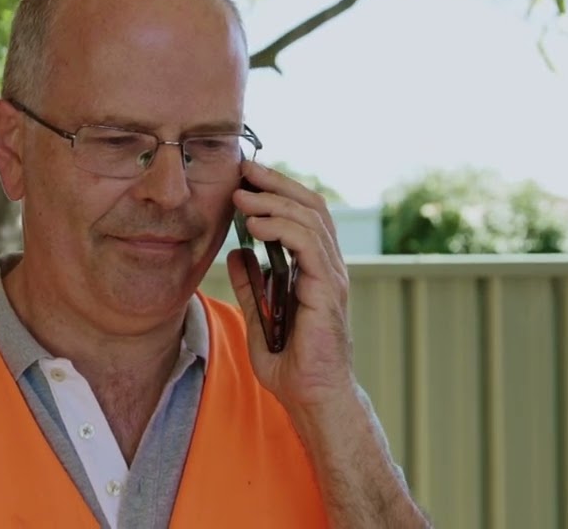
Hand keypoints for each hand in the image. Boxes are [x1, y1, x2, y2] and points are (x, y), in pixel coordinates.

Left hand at [226, 161, 355, 414]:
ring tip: (241, 195)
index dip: (278, 190)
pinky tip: (256, 224)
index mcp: (316, 269)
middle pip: (310, 206)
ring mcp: (331, 277)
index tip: (246, 177)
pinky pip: (308, 247)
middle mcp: (329, 267)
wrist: (312, 398)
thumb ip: (251, 285)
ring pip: (310, 220)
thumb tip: (236, 253)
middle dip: (277, 183)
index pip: (304, 214)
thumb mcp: (259, 317)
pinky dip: (282, 228)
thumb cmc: (292, 365)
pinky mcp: (327, 292)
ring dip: (273, 202)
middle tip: (244, 169)